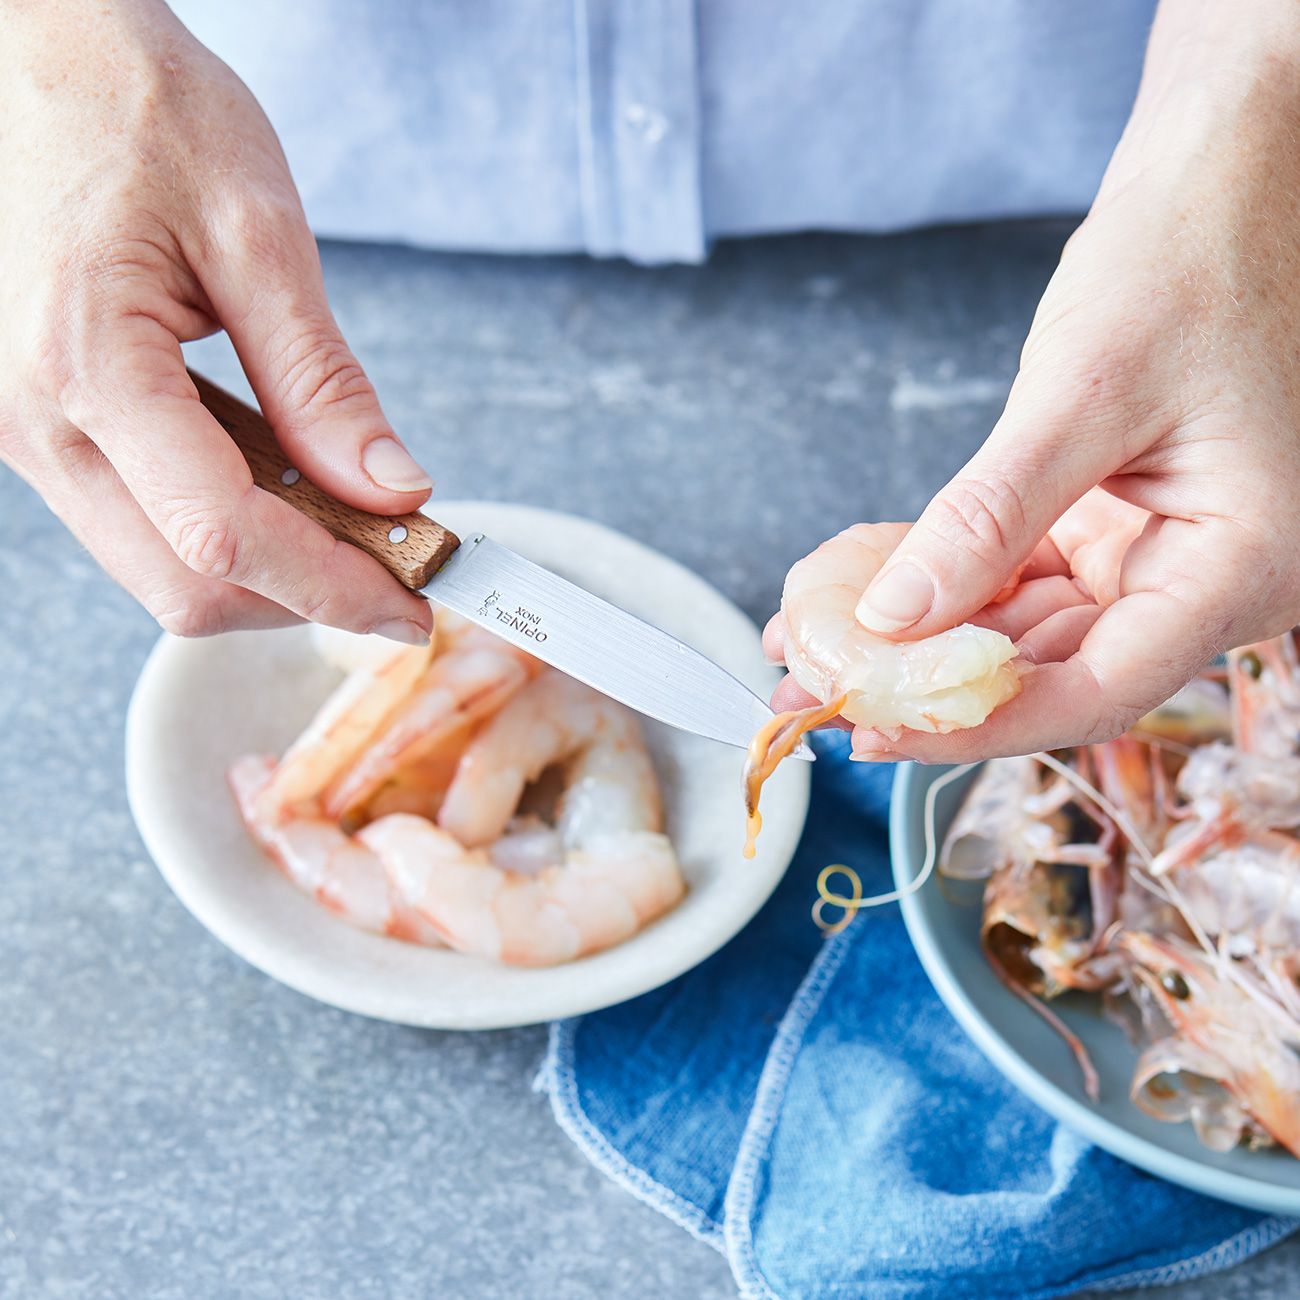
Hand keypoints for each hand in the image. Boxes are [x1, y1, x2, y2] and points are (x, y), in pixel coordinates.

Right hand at [0, 0, 434, 642]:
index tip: (413, 604)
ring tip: (350, 521)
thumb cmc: (133, 106)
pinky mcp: (37, 423)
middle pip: (185, 584)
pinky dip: (223, 529)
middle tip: (397, 569)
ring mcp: (22, 429)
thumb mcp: (255, 231)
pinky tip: (282, 485)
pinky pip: (136, 520)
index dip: (332, 589)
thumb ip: (322, 382)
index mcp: (84, 365)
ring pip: (158, 564)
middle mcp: (32, 419)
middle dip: (304, 597)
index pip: (226, 538)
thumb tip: (390, 491)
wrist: (28, 47)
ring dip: (267, 568)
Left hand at [773, 1, 1299, 760]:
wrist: (1225, 178)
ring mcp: (1158, 556)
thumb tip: (894, 618)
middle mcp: (1204, 580)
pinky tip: (866, 591)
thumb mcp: (1086, 390)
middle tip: (811, 690)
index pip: (1092, 690)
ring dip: (921, 640)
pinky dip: (944, 585)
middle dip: (924, 685)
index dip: (970, 725)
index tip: (868, 728)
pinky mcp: (1113, 524)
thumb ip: (989, 516)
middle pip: (1048, 672)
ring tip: (814, 641)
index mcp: (1240, 567)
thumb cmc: (1196, 256)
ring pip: (1023, 631)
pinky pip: (1019, 579)